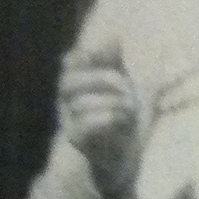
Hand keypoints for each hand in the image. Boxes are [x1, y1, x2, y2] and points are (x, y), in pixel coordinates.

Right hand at [57, 49, 137, 189]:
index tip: (113, 51)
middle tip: (128, 87)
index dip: (87, 55)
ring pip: (81, 104)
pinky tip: (123, 120)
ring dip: (113, 103)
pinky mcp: (78, 143)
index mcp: (79, 87)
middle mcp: (68, 104)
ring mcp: (69, 124)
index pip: (71, 63)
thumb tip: (115, 36)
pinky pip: (85, 125)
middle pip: (69, 82)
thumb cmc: (123, 125)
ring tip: (131, 110)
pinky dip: (108, 118)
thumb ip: (120, 66)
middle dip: (102, 79)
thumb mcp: (127, 90)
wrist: (122, 163)